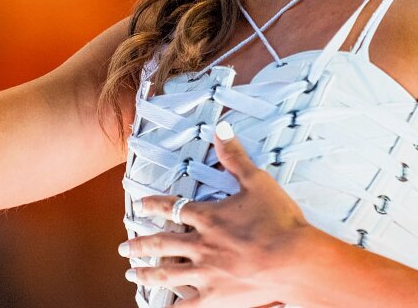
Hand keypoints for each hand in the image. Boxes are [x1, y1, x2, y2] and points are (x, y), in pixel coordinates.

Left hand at [121, 121, 313, 307]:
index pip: (173, 208)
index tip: (140, 205)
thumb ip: (235, 156)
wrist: (294, 259)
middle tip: (123, 248)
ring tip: (131, 273)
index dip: (154, 205)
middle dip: (140, 244)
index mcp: (208, 217)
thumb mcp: (257, 181)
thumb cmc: (279, 220)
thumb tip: (221, 127)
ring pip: (167, 274)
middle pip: (161, 244)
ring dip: (146, 273)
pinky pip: (187, 306)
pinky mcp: (217, 296)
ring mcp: (206, 273)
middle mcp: (201, 245)